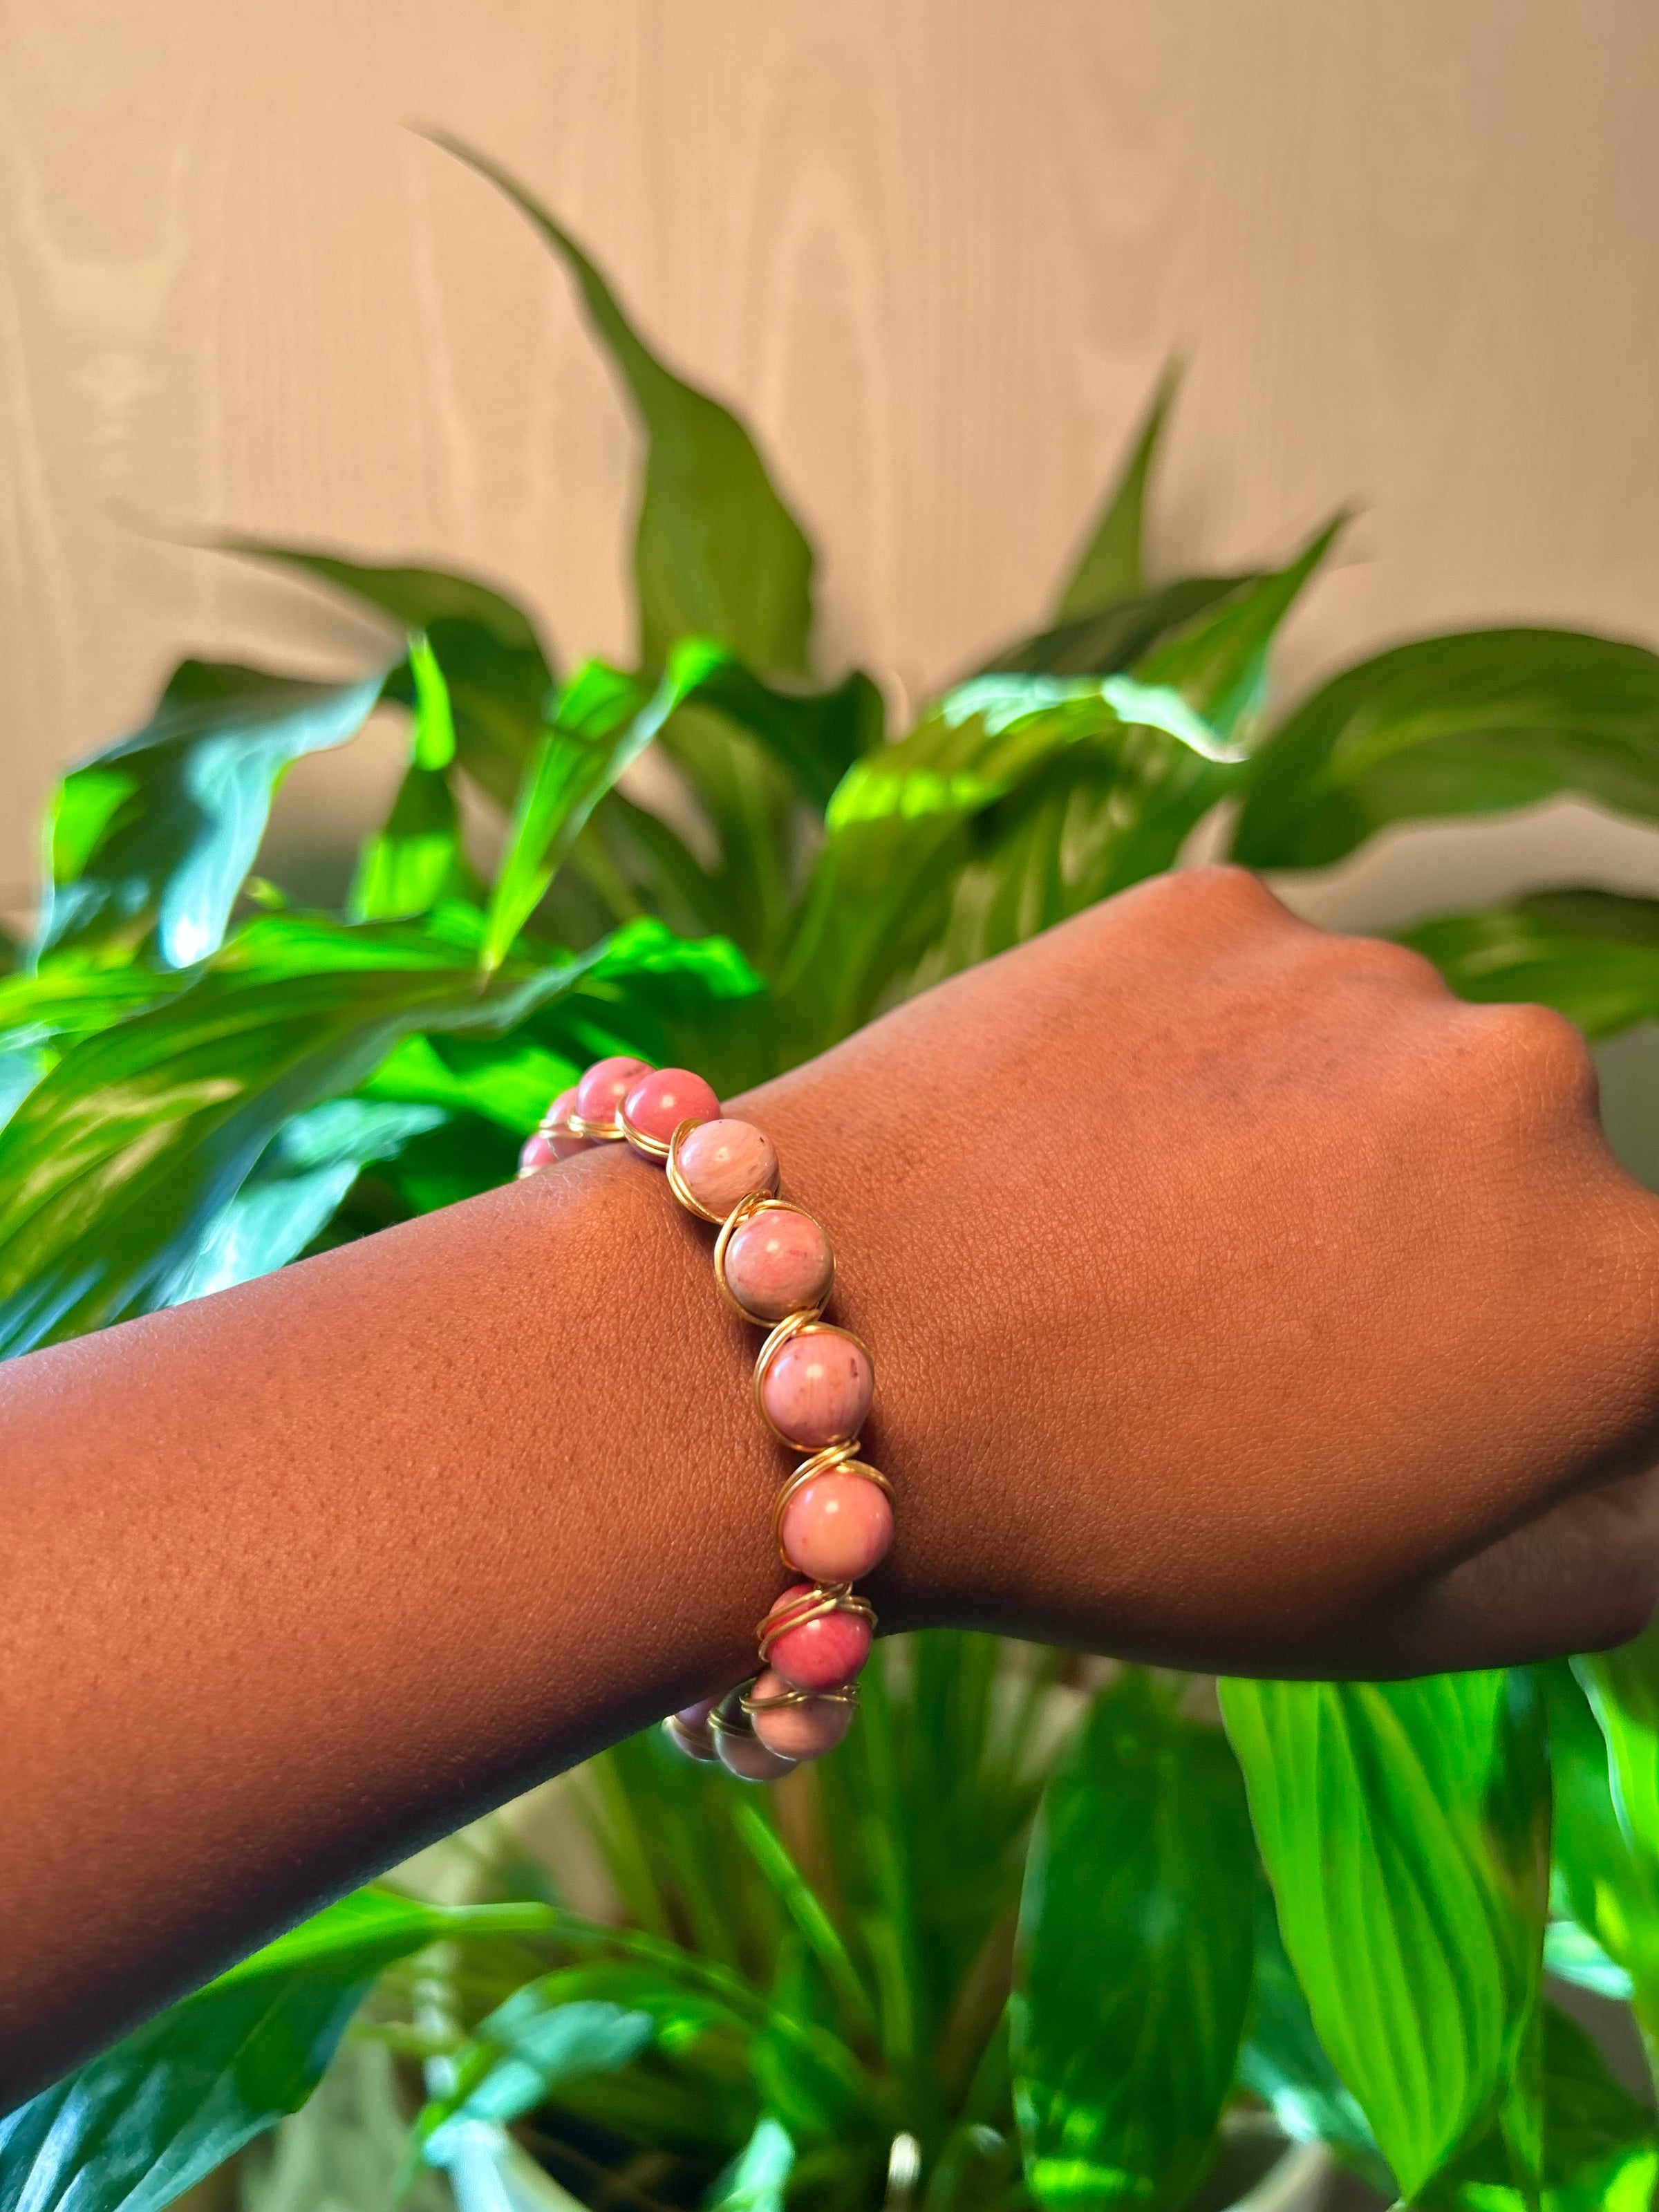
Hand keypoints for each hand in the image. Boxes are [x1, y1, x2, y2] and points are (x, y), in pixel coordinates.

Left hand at [749, 867, 1658, 1674]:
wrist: (831, 1354)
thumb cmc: (1119, 1516)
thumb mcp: (1397, 1605)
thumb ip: (1602, 1543)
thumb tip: (1640, 1450)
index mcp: (1621, 1285)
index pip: (1636, 1316)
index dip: (1528, 1371)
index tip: (1415, 1395)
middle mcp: (1535, 1088)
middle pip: (1518, 1177)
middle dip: (1430, 1247)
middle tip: (1253, 1332)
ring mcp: (1365, 972)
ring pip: (1382, 1069)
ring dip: (1312, 1142)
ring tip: (1144, 1243)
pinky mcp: (1216, 906)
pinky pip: (1254, 995)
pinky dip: (1199, 1060)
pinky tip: (1091, 1149)